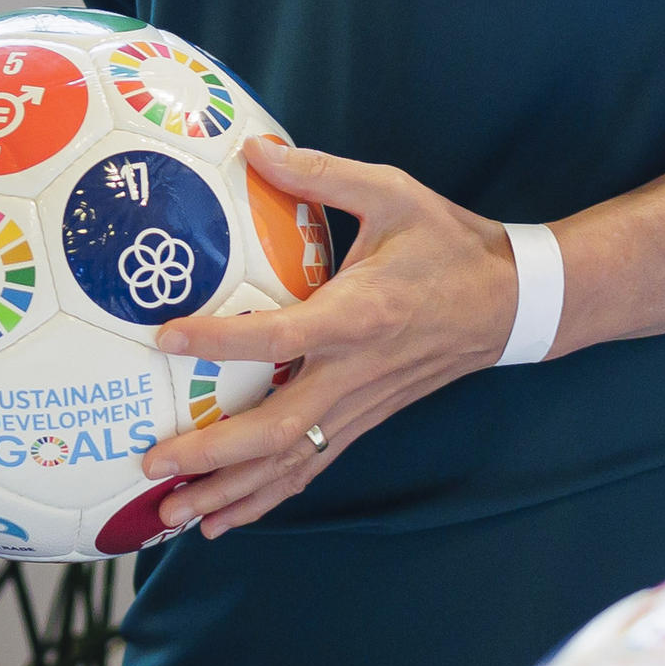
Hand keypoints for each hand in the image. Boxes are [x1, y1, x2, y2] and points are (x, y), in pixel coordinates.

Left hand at [131, 137, 518, 540]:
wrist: (513, 302)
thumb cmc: (449, 243)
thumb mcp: (393, 193)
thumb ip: (321, 173)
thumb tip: (253, 149)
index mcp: (357, 316)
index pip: (277, 338)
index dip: (219, 341)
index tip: (164, 336)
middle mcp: (354, 374)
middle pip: (276, 431)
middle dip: (211, 455)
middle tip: (151, 463)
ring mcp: (360, 405)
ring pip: (290, 463)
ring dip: (231, 493)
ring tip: (170, 515)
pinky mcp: (364, 420)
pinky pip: (309, 466)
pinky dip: (265, 496)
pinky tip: (223, 516)